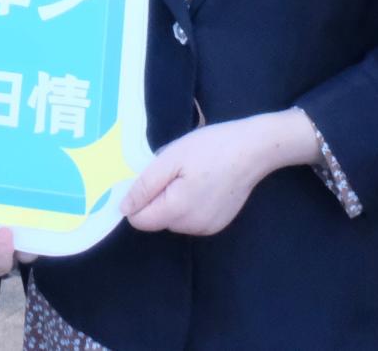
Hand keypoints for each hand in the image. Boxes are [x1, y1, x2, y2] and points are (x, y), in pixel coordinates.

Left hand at [122, 113, 311, 237]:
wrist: (253, 149)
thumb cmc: (210, 147)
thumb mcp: (171, 158)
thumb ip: (145, 186)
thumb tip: (124, 208)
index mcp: (177, 211)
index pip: (139, 221)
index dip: (137, 199)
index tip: (149, 177)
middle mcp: (192, 228)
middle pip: (157, 220)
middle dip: (157, 197)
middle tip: (174, 169)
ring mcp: (208, 229)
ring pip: (174, 220)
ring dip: (173, 201)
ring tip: (190, 174)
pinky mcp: (218, 224)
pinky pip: (191, 219)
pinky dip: (189, 204)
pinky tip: (203, 184)